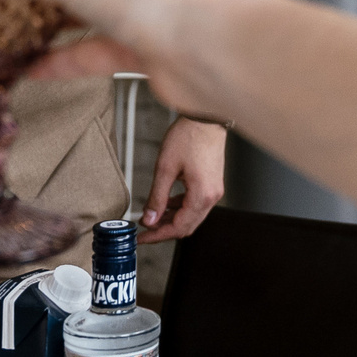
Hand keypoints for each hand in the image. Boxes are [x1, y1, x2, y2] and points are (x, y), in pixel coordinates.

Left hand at [142, 117, 227, 241]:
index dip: (158, 236)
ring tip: (152, 215)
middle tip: (144, 229)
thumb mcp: (165, 168)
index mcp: (202, 195)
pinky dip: (180, 207)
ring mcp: (214, 190)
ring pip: (192, 216)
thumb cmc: (188, 136)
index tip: (142, 238)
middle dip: (164, 230)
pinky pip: (196, 204)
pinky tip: (167, 202)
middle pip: (187, 226)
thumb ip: (157, 198)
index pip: (179, 228)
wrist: (206, 117)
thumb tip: (149, 219)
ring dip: (172, 219)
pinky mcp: (212, 183)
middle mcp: (212, 197)